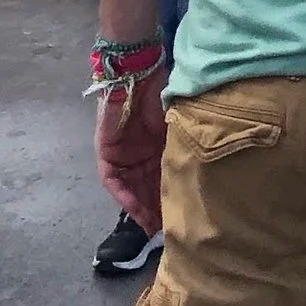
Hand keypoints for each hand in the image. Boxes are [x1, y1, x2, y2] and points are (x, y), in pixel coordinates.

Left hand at [97, 71, 167, 231]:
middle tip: (165, 231)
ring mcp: (122, 155)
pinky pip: (114, 182)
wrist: (139, 74)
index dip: (168, 199)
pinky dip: (124, 196)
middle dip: (155, 210)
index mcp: (158, 147)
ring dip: (140, 208)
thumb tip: (199, 173)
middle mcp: (139, 155)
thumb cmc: (163, 95)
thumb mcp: (178, 128)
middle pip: (146, 189)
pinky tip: (135, 209)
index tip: (178, 219)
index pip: (162, 179)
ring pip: (131, 189)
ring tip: (152, 227)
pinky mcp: (106, 154)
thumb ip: (181, 149)